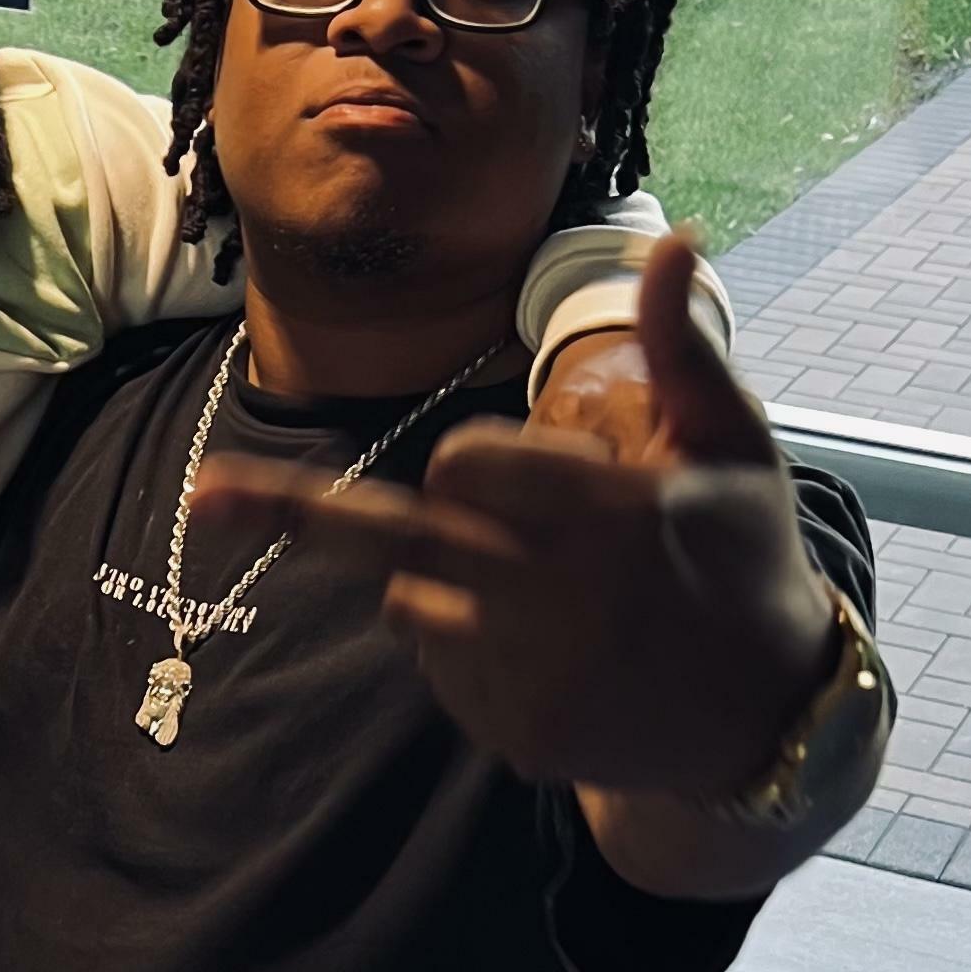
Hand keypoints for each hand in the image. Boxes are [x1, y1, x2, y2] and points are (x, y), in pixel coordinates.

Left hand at [194, 237, 832, 798]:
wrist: (763, 713)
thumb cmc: (742, 553)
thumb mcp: (731, 444)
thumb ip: (681, 347)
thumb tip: (672, 236)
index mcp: (609, 514)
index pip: (464, 466)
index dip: (472, 461)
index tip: (496, 467)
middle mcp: (559, 600)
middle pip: (391, 541)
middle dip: (292, 512)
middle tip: (207, 497)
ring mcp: (532, 677)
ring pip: (413, 604)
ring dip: (445, 584)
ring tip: (554, 598)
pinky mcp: (513, 736)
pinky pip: (441, 668)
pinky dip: (470, 650)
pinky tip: (554, 656)